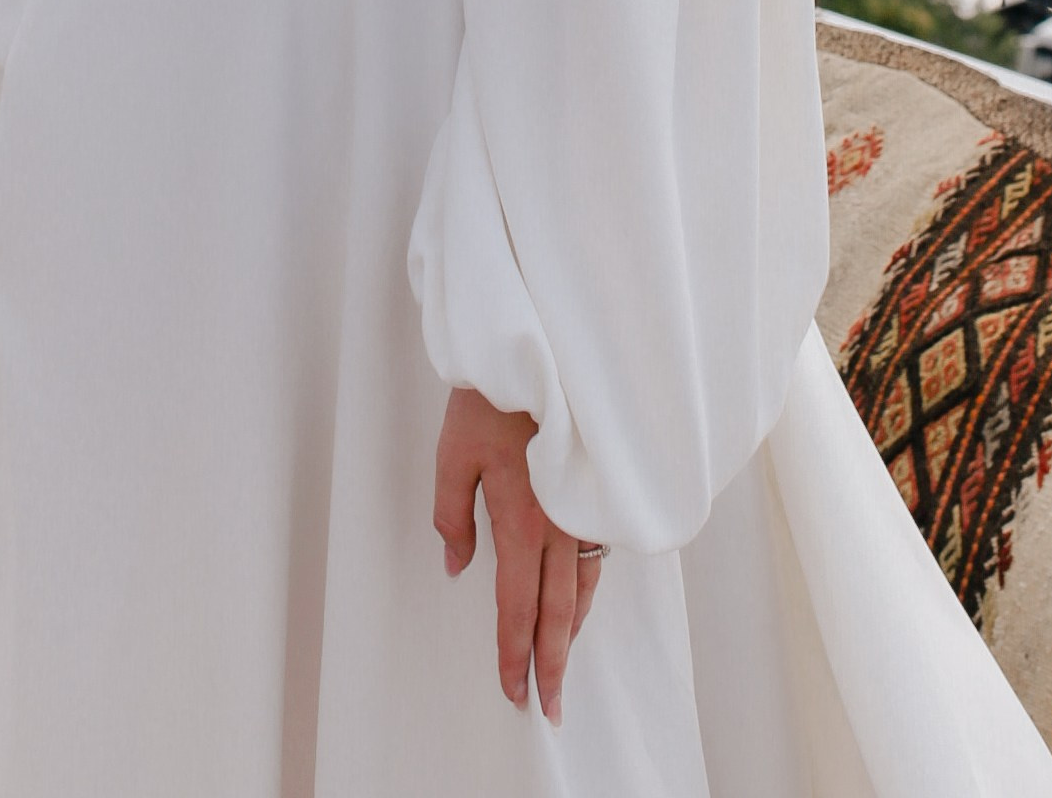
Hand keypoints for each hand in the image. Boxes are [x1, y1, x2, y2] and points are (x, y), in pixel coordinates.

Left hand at [432, 387, 602, 723]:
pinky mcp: (597, 487)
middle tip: (551, 707)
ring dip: (573, 630)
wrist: (541, 344)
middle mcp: (561, 524)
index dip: (515, 656)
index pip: (518, 608)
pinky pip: (598, 553)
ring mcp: (585, 507)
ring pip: (585, 586)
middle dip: (553, 665)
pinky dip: (589, 588)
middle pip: (559, 612)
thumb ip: (452, 515)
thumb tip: (457, 564)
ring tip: (562, 660)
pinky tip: (584, 596)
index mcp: (523, 523)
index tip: (514, 692)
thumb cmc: (492, 394)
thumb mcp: (452, 453)